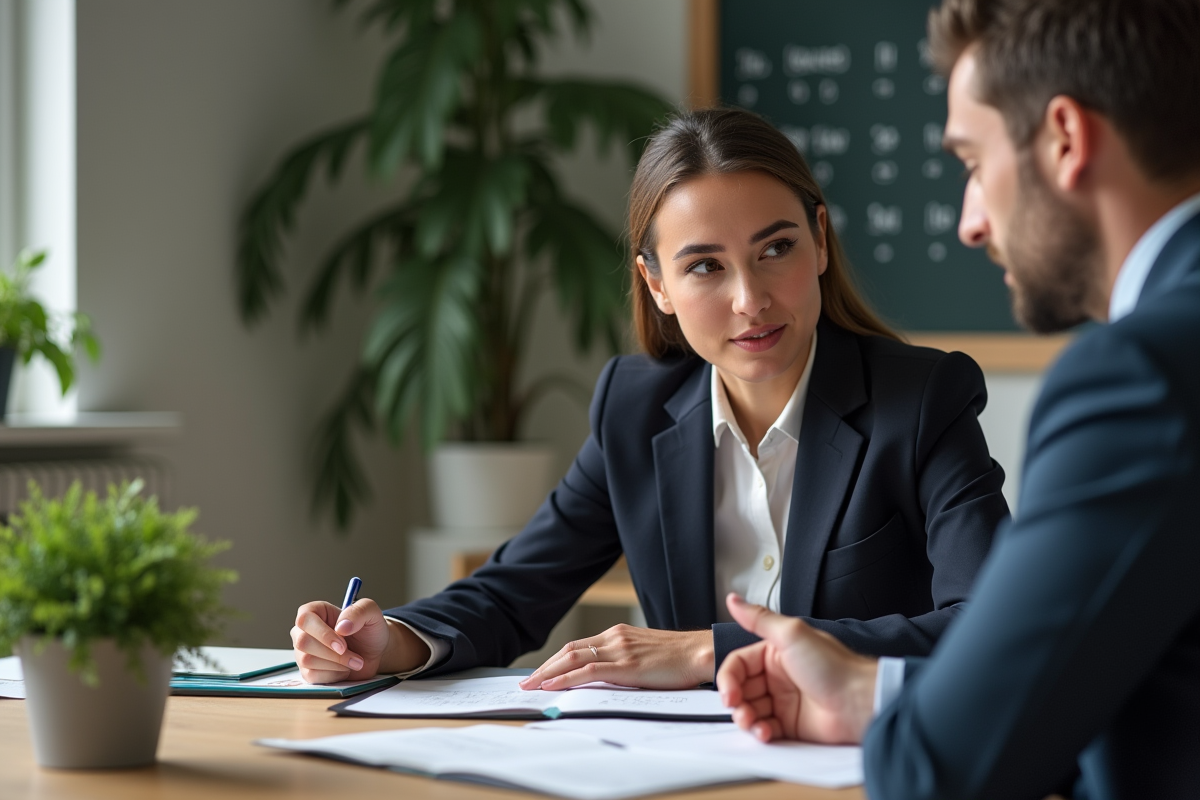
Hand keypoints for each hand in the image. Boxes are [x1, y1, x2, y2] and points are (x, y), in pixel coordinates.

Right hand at [291, 597, 428, 682]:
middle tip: (354, 656)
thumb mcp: (373, 613)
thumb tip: (341, 625)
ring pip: (308, 661)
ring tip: (355, 661)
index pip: (304, 619)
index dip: (321, 633)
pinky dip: (335, 675)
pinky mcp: (309, 672)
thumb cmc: (372, 629)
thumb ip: (359, 611)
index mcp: (314, 613)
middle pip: (302, 643)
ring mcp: (304, 653)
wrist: (378, 651)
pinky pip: (314, 677)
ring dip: (337, 664)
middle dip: (332, 653)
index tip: (343, 642)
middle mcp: (304, 632)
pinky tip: (346, 669)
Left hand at [519, 624, 712, 690]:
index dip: (555, 660)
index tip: (540, 673)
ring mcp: (620, 648)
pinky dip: (566, 678)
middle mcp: (615, 637)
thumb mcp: (645, 657)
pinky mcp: (626, 664)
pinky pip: (588, 670)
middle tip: (526, 682)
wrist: (702, 652)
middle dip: (544, 667)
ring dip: (548, 673)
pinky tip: (553, 686)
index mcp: (619, 634)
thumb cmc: (680, 659)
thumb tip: (605, 680)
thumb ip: (624, 663)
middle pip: (569, 650)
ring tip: (531, 686)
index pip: (578, 646)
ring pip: (573, 658)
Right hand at [716, 593, 876, 744]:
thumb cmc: (834, 667)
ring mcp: (784, 701)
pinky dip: (760, 731)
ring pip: (750, 710)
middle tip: (739, 708)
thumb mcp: (791, 635)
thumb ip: (758, 619)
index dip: (728, 678)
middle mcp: (778, 676)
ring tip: (752, 723)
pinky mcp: (791, 724)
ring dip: (745, 718)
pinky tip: (765, 732)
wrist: (861, 703)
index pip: (738, 664)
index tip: (728, 692)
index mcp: (775, 652)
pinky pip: (765, 728)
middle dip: (735, 701)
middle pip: (741, 689)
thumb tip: (734, 599)